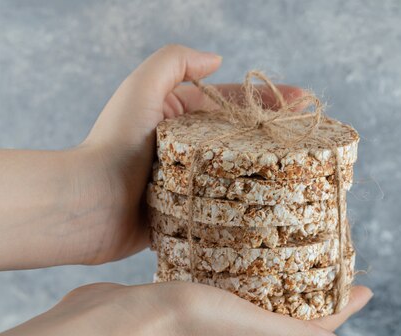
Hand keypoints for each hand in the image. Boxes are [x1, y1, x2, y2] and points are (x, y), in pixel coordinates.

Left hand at [69, 44, 305, 264]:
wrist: (88, 204)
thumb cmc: (114, 143)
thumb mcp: (142, 87)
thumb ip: (174, 61)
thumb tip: (215, 59)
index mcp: (175, 115)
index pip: (230, 102)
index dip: (268, 99)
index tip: (304, 102)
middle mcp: (183, 146)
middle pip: (238, 136)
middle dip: (274, 133)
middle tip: (311, 134)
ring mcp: (186, 180)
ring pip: (234, 171)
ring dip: (265, 168)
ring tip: (303, 168)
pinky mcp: (185, 212)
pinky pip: (222, 204)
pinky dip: (246, 202)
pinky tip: (273, 203)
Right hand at [75, 282, 373, 335]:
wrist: (118, 322)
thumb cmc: (185, 324)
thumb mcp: (250, 329)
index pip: (313, 328)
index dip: (342, 308)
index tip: (365, 287)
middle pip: (286, 317)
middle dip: (310, 295)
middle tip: (327, 267)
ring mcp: (209, 327)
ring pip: (253, 303)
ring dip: (273, 285)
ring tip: (286, 259)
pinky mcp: (184, 308)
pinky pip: (223, 292)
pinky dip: (239, 277)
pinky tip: (234, 259)